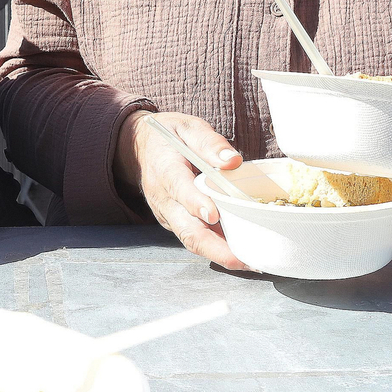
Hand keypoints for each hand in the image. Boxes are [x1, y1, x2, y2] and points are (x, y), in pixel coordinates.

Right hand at [114, 111, 248, 270]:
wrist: (141, 148)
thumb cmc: (171, 138)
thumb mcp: (189, 127)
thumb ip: (209, 142)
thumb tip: (233, 161)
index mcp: (165, 169)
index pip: (178, 188)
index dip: (195, 203)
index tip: (213, 214)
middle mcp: (164, 198)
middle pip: (186, 228)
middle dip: (214, 248)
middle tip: (241, 259)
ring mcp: (169, 214)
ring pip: (192, 239)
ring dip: (219, 254)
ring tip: (249, 263)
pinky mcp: (176, 223)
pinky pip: (195, 239)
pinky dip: (216, 250)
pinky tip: (241, 255)